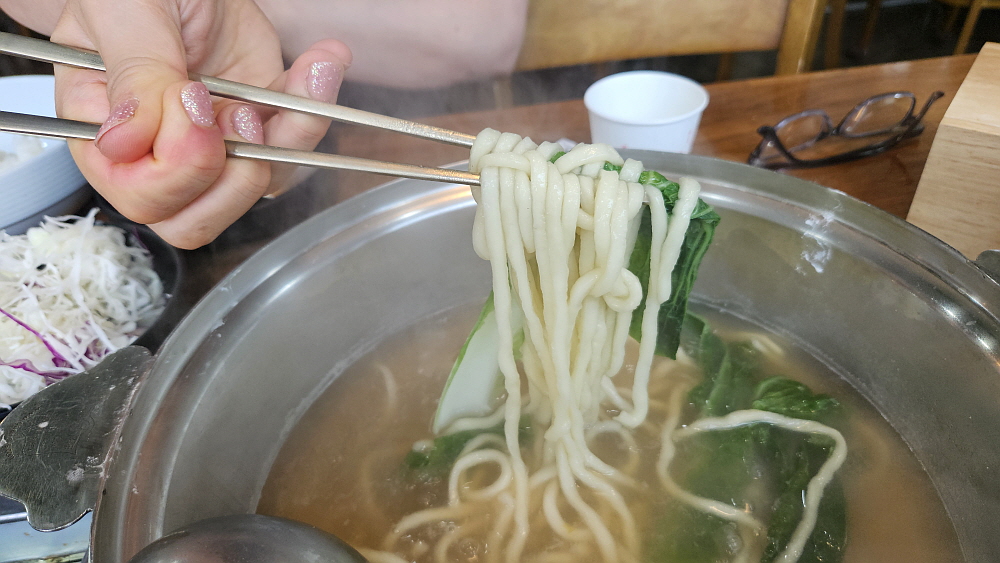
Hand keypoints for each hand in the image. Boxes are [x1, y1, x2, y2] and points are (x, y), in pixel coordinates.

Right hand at [48, 0, 351, 247]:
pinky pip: (294, 148)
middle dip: (233, 177)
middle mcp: (157, 151)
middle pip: (195, 220)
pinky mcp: (259, 126)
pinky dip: (315, 110)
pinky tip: (319, 65)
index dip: (177, 169)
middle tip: (240, 113)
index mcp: (104, 131)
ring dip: (286, 142)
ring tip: (288, 81)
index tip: (193, 103)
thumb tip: (123, 142)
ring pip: (254, 190)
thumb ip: (131, 73)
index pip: (140, 197)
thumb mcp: (123, 12)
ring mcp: (213, 144)